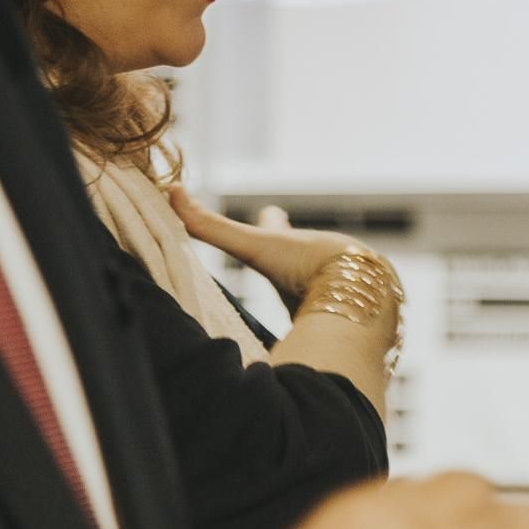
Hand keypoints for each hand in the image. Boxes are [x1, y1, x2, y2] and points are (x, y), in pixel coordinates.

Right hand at [168, 187, 361, 309]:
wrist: (359, 294)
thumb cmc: (308, 262)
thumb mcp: (255, 245)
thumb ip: (212, 228)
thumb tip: (169, 191)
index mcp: (295, 245)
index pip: (276, 227)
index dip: (270, 221)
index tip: (271, 213)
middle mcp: (319, 263)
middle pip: (303, 257)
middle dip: (294, 259)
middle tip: (288, 262)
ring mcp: (336, 290)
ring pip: (321, 287)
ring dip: (312, 292)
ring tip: (305, 303)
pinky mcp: (349, 320)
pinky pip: (335, 320)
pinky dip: (327, 323)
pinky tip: (327, 337)